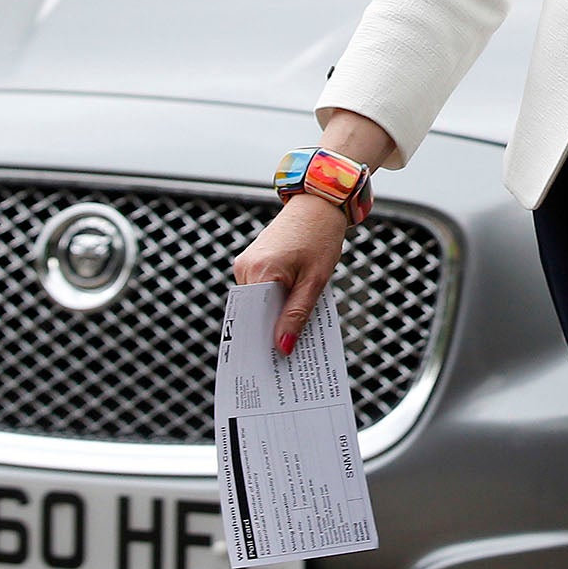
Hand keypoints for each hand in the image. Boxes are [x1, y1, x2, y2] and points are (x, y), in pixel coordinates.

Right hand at [232, 194, 347, 354]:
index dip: (263, 341)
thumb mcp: (316, 279)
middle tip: (286, 359)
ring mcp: (247, 263)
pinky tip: (289, 313)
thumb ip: (297, 314)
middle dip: (270, 332)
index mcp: (260, 270)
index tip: (273, 366)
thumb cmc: (321, 236)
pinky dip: (274, 301)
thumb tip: (283, 348)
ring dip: (274, 316)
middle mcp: (246, 267)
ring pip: (258, 303)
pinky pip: (260, 289)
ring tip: (291, 337)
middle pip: (254, 313)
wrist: (320, 203)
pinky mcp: (253, 261)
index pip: (254, 318)